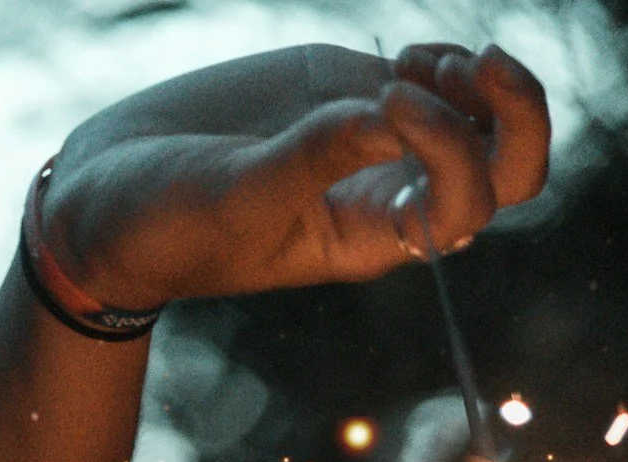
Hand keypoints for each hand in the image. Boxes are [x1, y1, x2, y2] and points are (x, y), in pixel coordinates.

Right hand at [41, 41, 548, 309]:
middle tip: (487, 62)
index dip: (454, 149)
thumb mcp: (238, 197)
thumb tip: (392, 113)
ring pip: (476, 121)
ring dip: (476, 81)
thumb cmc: (168, 223)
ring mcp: (373, 143)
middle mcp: (387, 195)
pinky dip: (440, 62)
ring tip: (424, 59)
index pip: (463, 206)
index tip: (389, 99)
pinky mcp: (345, 94)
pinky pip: (429, 82)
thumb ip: (313, 158)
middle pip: (502, 173)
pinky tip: (412, 55)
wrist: (109, 198)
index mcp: (373, 240)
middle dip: (518, 118)